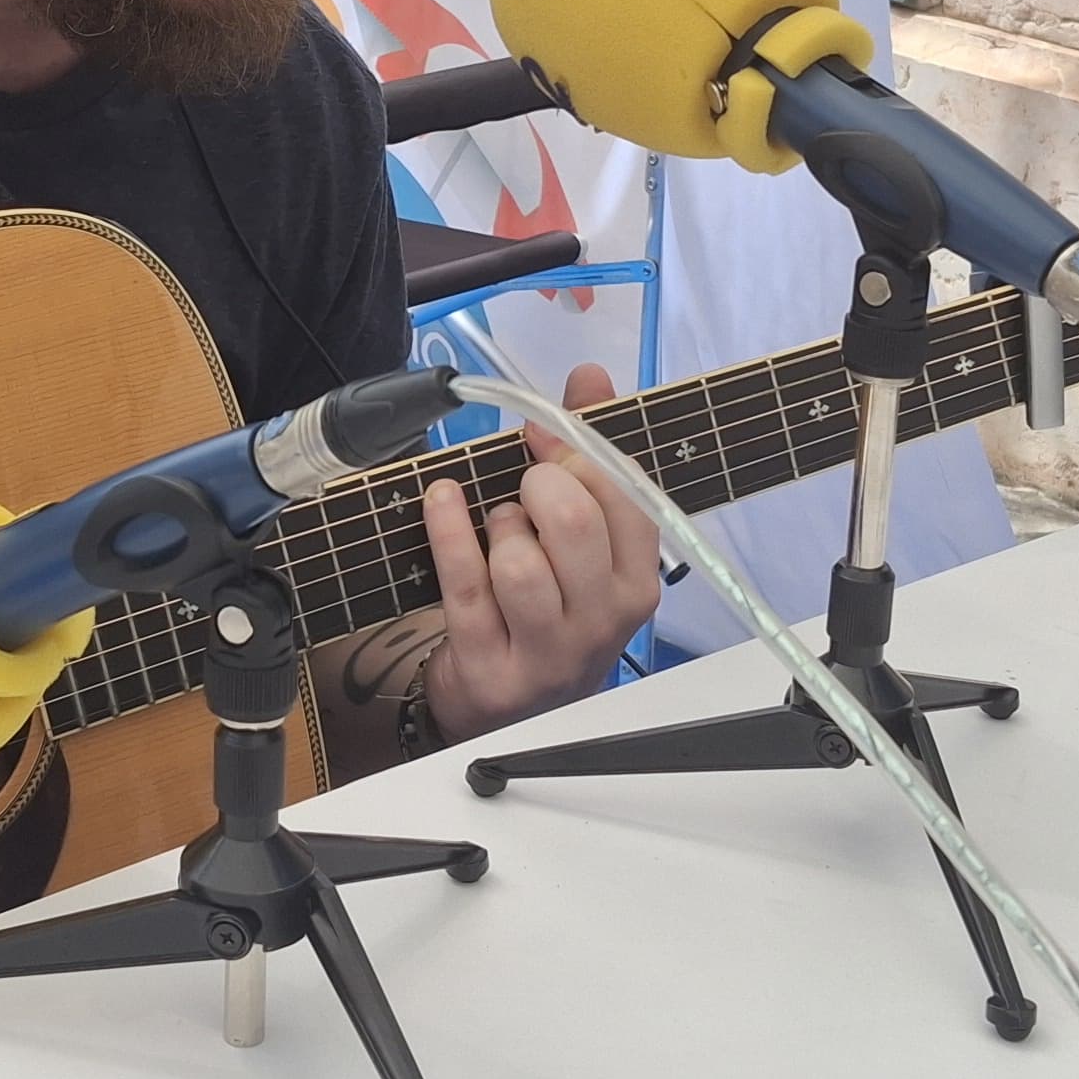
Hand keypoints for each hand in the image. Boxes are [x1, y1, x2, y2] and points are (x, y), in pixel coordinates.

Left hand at [415, 362, 662, 740]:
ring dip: (498, 526)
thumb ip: (588, 453)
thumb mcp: (581, 540)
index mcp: (638, 581)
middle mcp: (603, 620)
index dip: (579, 450)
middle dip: (538, 483)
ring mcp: (549, 651)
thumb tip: (589, 375)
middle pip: (574, 522)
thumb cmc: (549, 605)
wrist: (506, 703)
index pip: (626, 496)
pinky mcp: (492, 667)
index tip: (545, 430)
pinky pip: (465, 584)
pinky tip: (441, 500)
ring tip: (499, 531)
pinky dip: (448, 531)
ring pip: (519, 561)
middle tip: (524, 487)